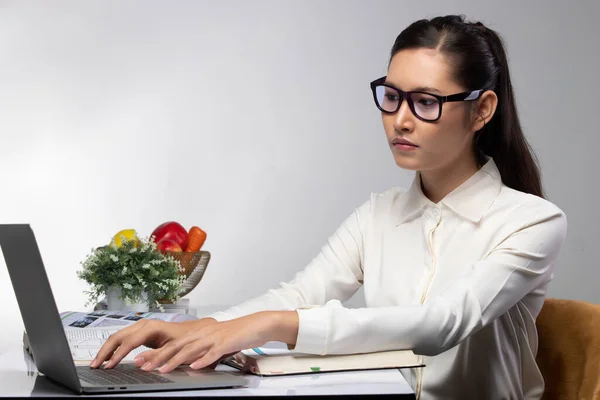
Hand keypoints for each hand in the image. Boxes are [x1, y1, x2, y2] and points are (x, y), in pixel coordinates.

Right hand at [90, 317, 217, 368]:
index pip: (129, 341)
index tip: (109, 366)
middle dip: (105, 351)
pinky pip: (121, 339)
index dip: (117, 354)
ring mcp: (140, 327)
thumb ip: (156, 356)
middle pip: (118, 336)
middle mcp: (143, 324)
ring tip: (97, 364)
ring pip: (117, 337)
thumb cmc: (186, 340)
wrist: (193, 332)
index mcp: (151, 327)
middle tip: (95, 365)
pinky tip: (108, 358)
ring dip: (106, 350)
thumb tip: (137, 362)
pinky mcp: (139, 332)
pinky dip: (112, 348)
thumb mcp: (174, 349)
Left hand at [136, 310, 298, 372]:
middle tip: (143, 365)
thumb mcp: (213, 343)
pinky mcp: (226, 342)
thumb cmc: (235, 334)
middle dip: (158, 356)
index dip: (156, 353)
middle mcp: (202, 334)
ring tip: (162, 369)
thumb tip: (187, 363)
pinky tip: (194, 366)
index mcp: (198, 333)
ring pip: (191, 349)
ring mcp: (214, 337)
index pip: (172, 344)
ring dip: (175, 360)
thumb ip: (200, 352)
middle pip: (177, 346)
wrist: (256, 325)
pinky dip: (203, 359)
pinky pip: (213, 352)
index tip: (142, 361)